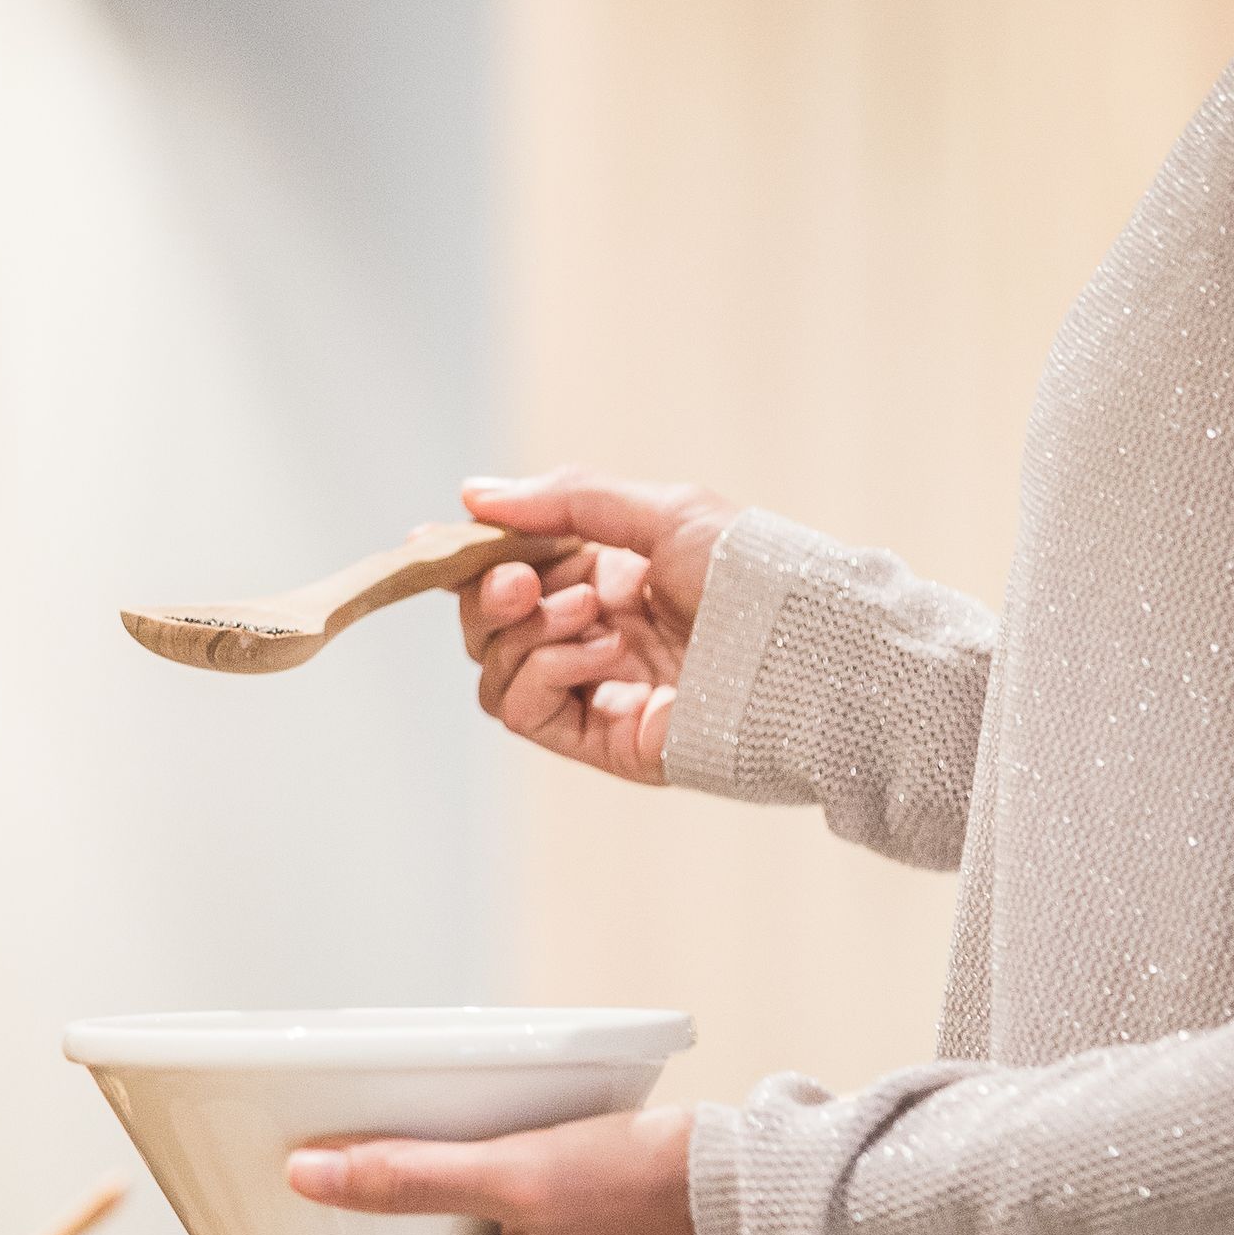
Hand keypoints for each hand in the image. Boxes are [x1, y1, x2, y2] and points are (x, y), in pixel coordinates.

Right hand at [457, 472, 736, 784]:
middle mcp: (594, 635)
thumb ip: (565, 499)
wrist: (807, 650)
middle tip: (520, 581)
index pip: (509, 572)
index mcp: (607, 578)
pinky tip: (599, 652)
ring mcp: (595, 691)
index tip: (427, 543)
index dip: (465, 560)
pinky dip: (542, 671)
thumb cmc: (753, 576)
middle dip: (488, 594)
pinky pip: (523, 710)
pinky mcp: (601, 739)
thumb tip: (473, 494)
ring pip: (494, 669)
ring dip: (525, 632)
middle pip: (487, 625)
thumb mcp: (661, 511)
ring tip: (589, 612)